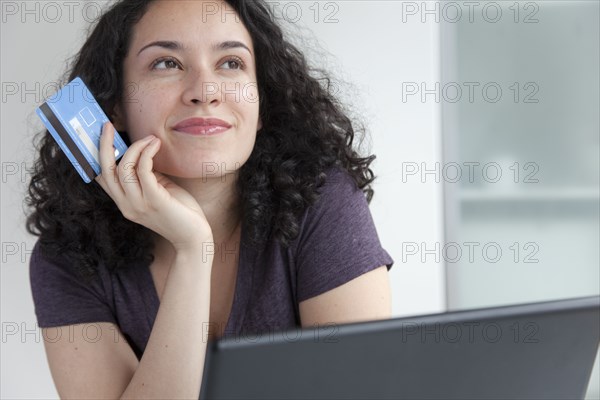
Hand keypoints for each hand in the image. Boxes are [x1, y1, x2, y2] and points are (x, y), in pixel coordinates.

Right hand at [95, 122, 212, 251]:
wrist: (194, 237)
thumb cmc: (179, 211)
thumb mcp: (157, 191)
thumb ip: (146, 176)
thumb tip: (141, 153)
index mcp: (124, 203)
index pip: (101, 178)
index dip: (97, 155)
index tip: (101, 136)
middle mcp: (126, 205)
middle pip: (105, 170)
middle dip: (103, 145)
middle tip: (107, 125)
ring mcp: (139, 205)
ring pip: (123, 168)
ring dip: (135, 147)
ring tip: (150, 138)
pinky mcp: (155, 201)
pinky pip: (143, 170)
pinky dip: (147, 153)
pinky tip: (155, 144)